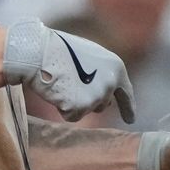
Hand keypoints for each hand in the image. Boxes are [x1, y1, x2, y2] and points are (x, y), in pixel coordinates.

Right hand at [3, 19, 134, 122]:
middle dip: (87, 100)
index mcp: (116, 67)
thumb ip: (100, 72)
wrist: (39, 50)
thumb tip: (101, 91)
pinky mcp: (81, 107)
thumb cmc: (58, 49)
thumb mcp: (88, 56)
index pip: (126, 92)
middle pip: (101, 104)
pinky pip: (71, 116)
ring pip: (86, 110)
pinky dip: (62, 108)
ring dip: (72, 102)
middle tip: (69, 84)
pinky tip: (55, 92)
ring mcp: (97, 96)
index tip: (129, 120)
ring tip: (61, 83)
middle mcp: (111, 83)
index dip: (127, 107)